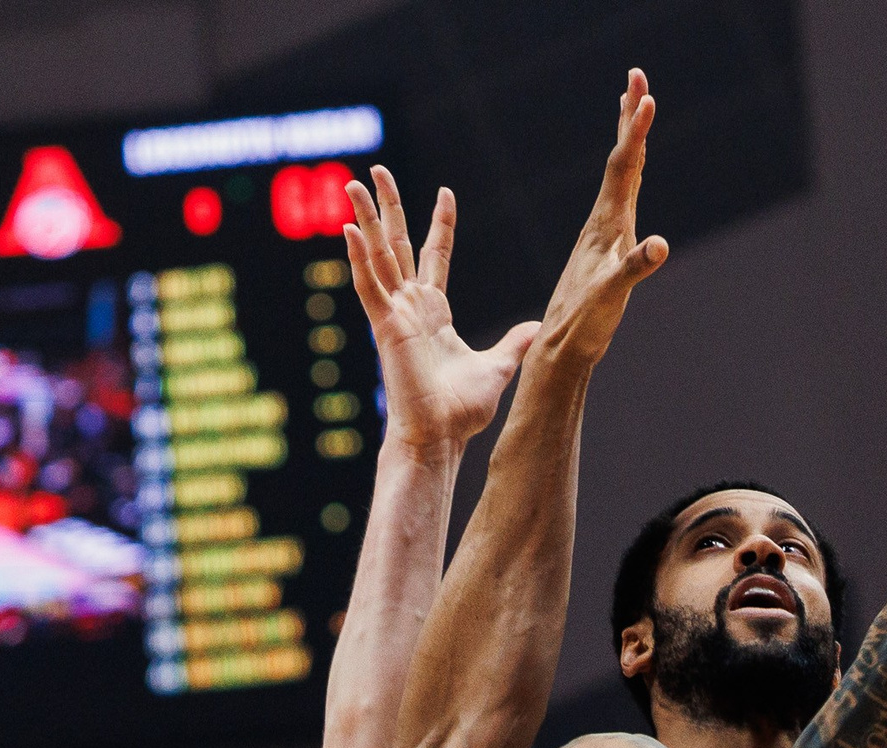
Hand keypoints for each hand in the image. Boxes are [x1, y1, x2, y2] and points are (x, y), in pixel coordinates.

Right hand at [343, 168, 537, 452]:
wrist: (440, 436)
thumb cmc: (462, 410)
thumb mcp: (499, 366)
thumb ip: (514, 343)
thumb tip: (536, 326)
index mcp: (434, 313)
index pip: (434, 257)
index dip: (439, 225)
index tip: (445, 192)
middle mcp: (410, 308)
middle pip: (397, 245)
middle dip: (388, 207)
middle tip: (376, 172)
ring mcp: (394, 315)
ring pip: (376, 256)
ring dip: (364, 219)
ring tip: (353, 184)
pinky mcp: (385, 328)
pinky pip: (367, 286)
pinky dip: (358, 258)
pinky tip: (349, 229)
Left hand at [531, 69, 668, 369]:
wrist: (561, 348)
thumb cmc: (585, 323)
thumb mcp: (611, 294)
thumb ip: (635, 268)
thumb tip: (660, 245)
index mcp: (605, 223)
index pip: (623, 165)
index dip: (636, 130)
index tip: (645, 94)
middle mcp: (602, 220)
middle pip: (620, 157)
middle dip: (630, 117)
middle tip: (637, 75)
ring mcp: (604, 232)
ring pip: (620, 174)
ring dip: (629, 138)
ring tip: (633, 107)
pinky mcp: (607, 247)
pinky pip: (621, 197)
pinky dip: (630, 173)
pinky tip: (632, 171)